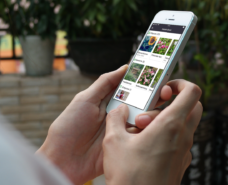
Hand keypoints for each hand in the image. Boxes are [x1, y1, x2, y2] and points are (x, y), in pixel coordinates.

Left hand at [37, 65, 171, 184]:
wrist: (63, 159)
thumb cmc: (70, 126)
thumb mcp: (85, 99)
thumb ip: (104, 83)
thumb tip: (124, 68)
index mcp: (109, 100)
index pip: (130, 87)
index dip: (143, 81)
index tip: (156, 75)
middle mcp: (119, 113)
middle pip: (142, 102)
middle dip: (154, 96)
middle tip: (164, 92)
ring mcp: (123, 129)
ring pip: (145, 118)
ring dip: (150, 114)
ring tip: (146, 114)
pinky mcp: (125, 145)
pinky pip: (141, 136)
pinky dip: (147, 131)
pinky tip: (149, 127)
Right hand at [103, 79, 202, 184]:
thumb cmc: (129, 176)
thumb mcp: (114, 141)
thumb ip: (116, 117)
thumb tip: (120, 110)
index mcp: (171, 125)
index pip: (192, 92)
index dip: (181, 84)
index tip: (165, 88)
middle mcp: (183, 136)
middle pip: (193, 107)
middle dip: (174, 101)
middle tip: (152, 108)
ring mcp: (184, 151)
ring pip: (184, 124)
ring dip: (167, 120)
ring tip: (141, 129)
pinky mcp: (180, 163)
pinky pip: (179, 140)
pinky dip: (167, 135)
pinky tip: (144, 144)